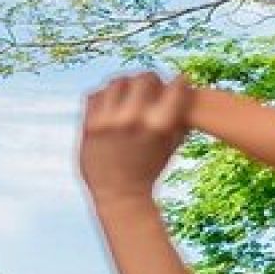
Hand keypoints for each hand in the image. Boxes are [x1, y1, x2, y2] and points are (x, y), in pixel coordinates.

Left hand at [80, 71, 192, 204]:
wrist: (120, 196)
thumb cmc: (150, 169)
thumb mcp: (172, 144)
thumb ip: (180, 116)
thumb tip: (185, 86)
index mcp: (160, 124)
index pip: (176, 85)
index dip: (179, 84)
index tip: (176, 87)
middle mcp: (134, 118)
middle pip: (145, 77)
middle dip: (151, 82)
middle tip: (151, 90)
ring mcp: (109, 121)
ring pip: (118, 81)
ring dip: (126, 86)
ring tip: (129, 97)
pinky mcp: (89, 125)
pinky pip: (96, 94)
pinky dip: (105, 97)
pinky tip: (111, 107)